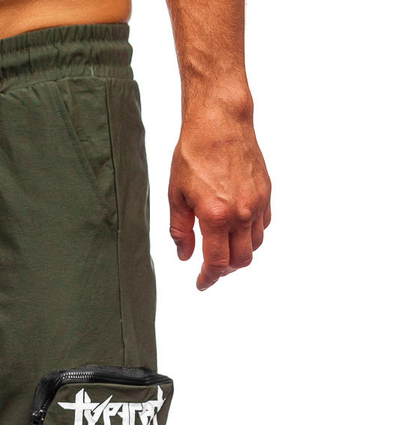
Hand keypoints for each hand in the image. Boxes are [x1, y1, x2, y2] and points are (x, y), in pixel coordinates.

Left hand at [168, 107, 270, 289]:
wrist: (220, 122)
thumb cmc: (194, 154)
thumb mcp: (176, 196)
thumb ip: (180, 230)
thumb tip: (185, 255)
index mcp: (216, 217)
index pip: (217, 263)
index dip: (208, 278)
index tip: (202, 283)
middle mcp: (241, 213)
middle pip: (241, 260)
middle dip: (225, 270)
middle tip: (211, 268)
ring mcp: (257, 202)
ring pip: (256, 244)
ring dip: (240, 253)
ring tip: (224, 249)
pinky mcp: (266, 191)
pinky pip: (264, 224)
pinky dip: (252, 234)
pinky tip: (237, 230)